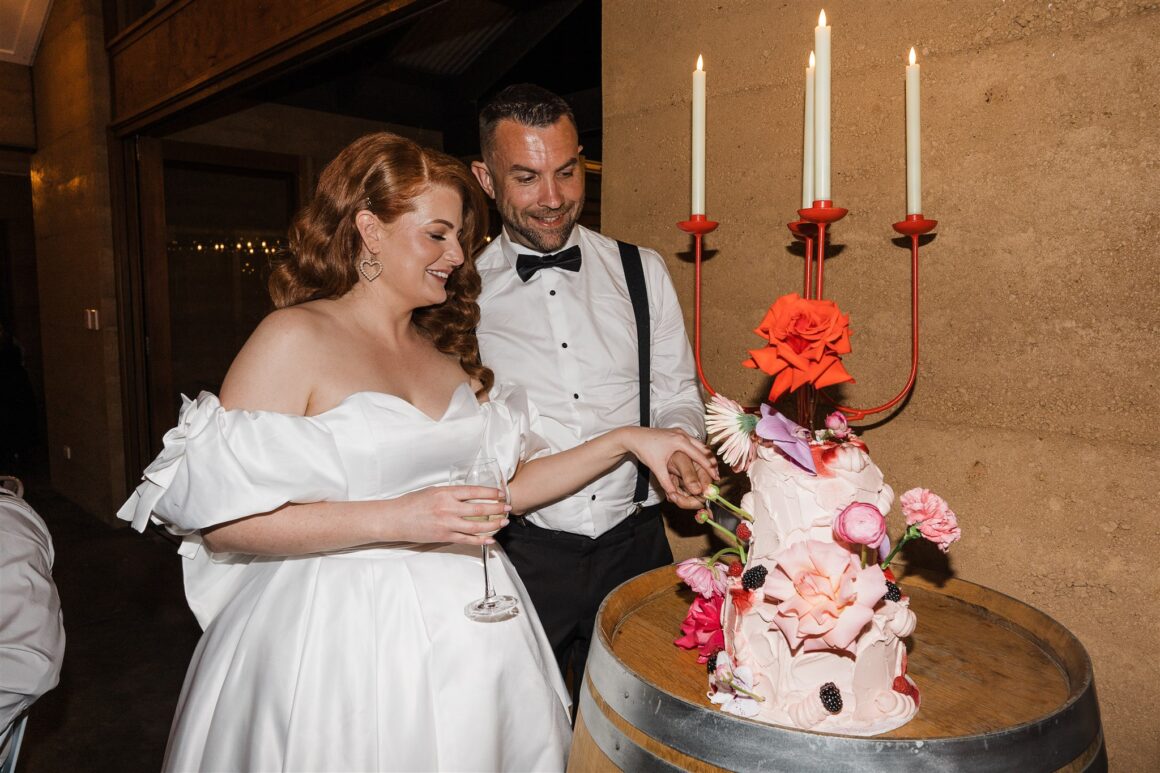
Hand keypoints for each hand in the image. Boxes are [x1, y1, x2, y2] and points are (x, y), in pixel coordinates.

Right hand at [393, 485, 510, 545]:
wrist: (395, 519)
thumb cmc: (411, 503)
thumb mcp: (432, 491)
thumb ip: (450, 493)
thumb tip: (468, 495)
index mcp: (445, 493)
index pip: (474, 491)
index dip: (490, 492)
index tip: (500, 493)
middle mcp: (448, 507)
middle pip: (479, 509)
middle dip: (497, 508)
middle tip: (507, 507)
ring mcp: (447, 523)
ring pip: (477, 526)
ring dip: (493, 524)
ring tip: (503, 522)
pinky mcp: (444, 536)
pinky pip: (467, 539)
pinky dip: (481, 540)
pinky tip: (491, 539)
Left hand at [617, 428, 717, 503]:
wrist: (634, 436)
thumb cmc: (645, 450)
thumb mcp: (656, 468)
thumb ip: (666, 482)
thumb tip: (674, 495)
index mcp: (679, 441)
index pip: (700, 456)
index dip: (709, 468)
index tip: (716, 478)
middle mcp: (682, 434)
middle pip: (703, 448)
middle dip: (711, 462)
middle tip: (717, 475)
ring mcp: (680, 432)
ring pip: (699, 444)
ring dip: (706, 456)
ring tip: (711, 469)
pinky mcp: (677, 433)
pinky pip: (693, 442)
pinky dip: (699, 451)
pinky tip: (700, 459)